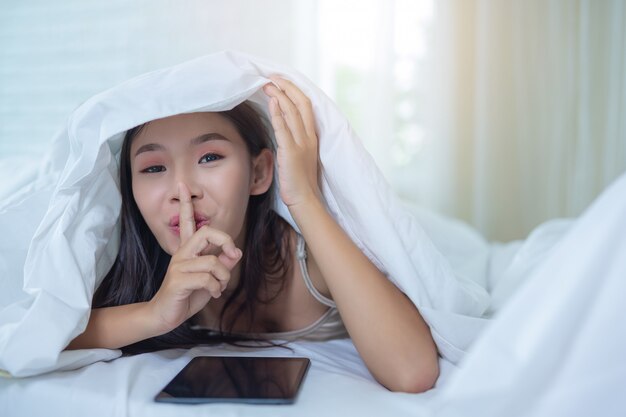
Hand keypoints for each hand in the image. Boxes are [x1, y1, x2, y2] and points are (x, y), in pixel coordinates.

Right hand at [148, 183, 241, 333]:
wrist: (165, 315)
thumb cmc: (187, 296)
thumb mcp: (210, 279)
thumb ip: (222, 265)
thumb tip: (236, 252)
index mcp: (187, 250)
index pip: (186, 222)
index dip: (185, 204)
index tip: (183, 186)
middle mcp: (181, 254)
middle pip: (206, 233)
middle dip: (226, 241)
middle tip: (233, 255)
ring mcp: (179, 266)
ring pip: (213, 262)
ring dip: (224, 277)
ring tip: (220, 287)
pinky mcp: (178, 281)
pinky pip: (207, 278)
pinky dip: (217, 287)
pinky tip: (214, 294)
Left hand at [263, 77, 320, 209]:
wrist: (305, 200)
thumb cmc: (300, 181)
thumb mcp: (301, 156)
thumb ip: (294, 140)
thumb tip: (281, 126)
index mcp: (312, 137)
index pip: (306, 106)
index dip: (294, 91)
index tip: (282, 82)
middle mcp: (309, 137)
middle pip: (301, 103)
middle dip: (287, 87)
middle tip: (273, 77)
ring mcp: (301, 144)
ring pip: (292, 112)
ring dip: (279, 96)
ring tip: (267, 85)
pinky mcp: (291, 152)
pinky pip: (284, 129)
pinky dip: (278, 114)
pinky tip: (271, 103)